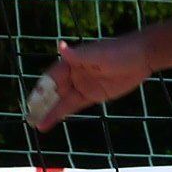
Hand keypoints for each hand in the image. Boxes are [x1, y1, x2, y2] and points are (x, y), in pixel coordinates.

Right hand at [29, 33, 151, 129]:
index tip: (32, 102)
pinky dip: (63, 113)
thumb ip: (78, 56)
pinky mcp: (93, 95)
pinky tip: (52, 121)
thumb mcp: (98, 54)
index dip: (40, 89)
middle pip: (54, 91)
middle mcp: (74, 73)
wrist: (142, 57)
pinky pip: (74, 106)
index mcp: (72, 61)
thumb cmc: (119, 50)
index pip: (51, 77)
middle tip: (29, 118)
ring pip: (62, 101)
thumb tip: (61, 46)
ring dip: (50, 113)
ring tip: (38, 126)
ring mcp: (83, 85)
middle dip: (41, 105)